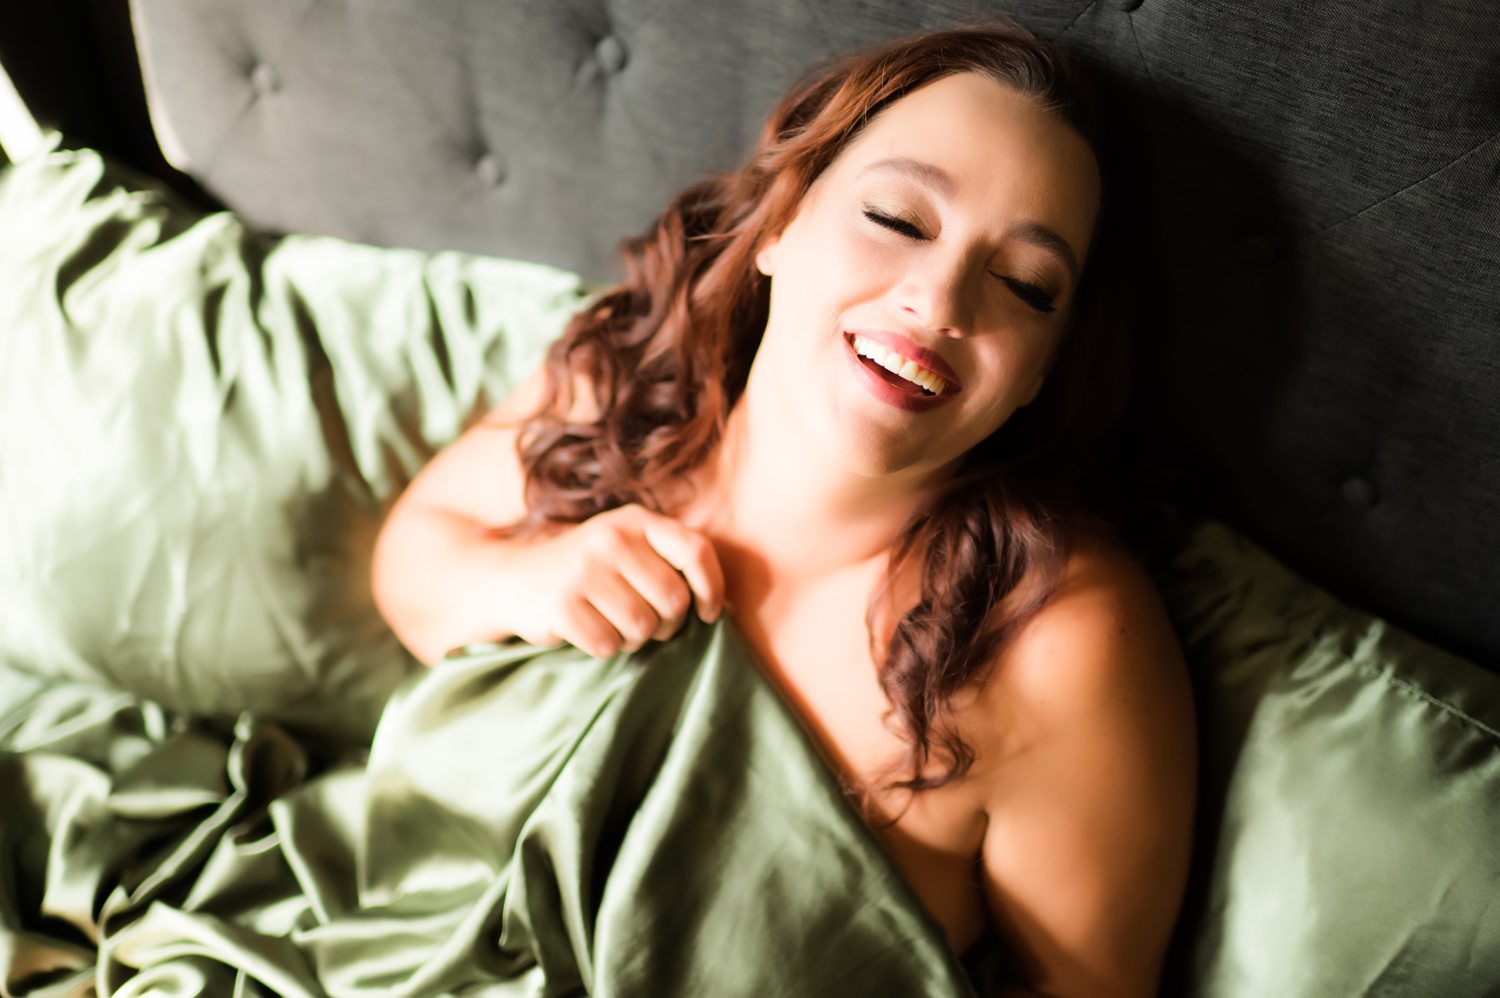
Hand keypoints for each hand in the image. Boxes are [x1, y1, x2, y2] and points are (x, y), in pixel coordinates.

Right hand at [508, 504, 724, 658]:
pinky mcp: (561, 603)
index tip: (707, 615)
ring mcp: (584, 568)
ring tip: (610, 621)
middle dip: (664, 623)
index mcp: (636, 520)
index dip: (711, 588)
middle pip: (673, 600)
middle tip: (640, 620)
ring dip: (632, 638)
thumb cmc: (588, 571)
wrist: (513, 579)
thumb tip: (725, 608)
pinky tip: (586, 629)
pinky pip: (608, 644)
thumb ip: (671, 564)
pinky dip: (602, 646)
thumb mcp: (628, 549)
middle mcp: (611, 537)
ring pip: (642, 627)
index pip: (696, 551)